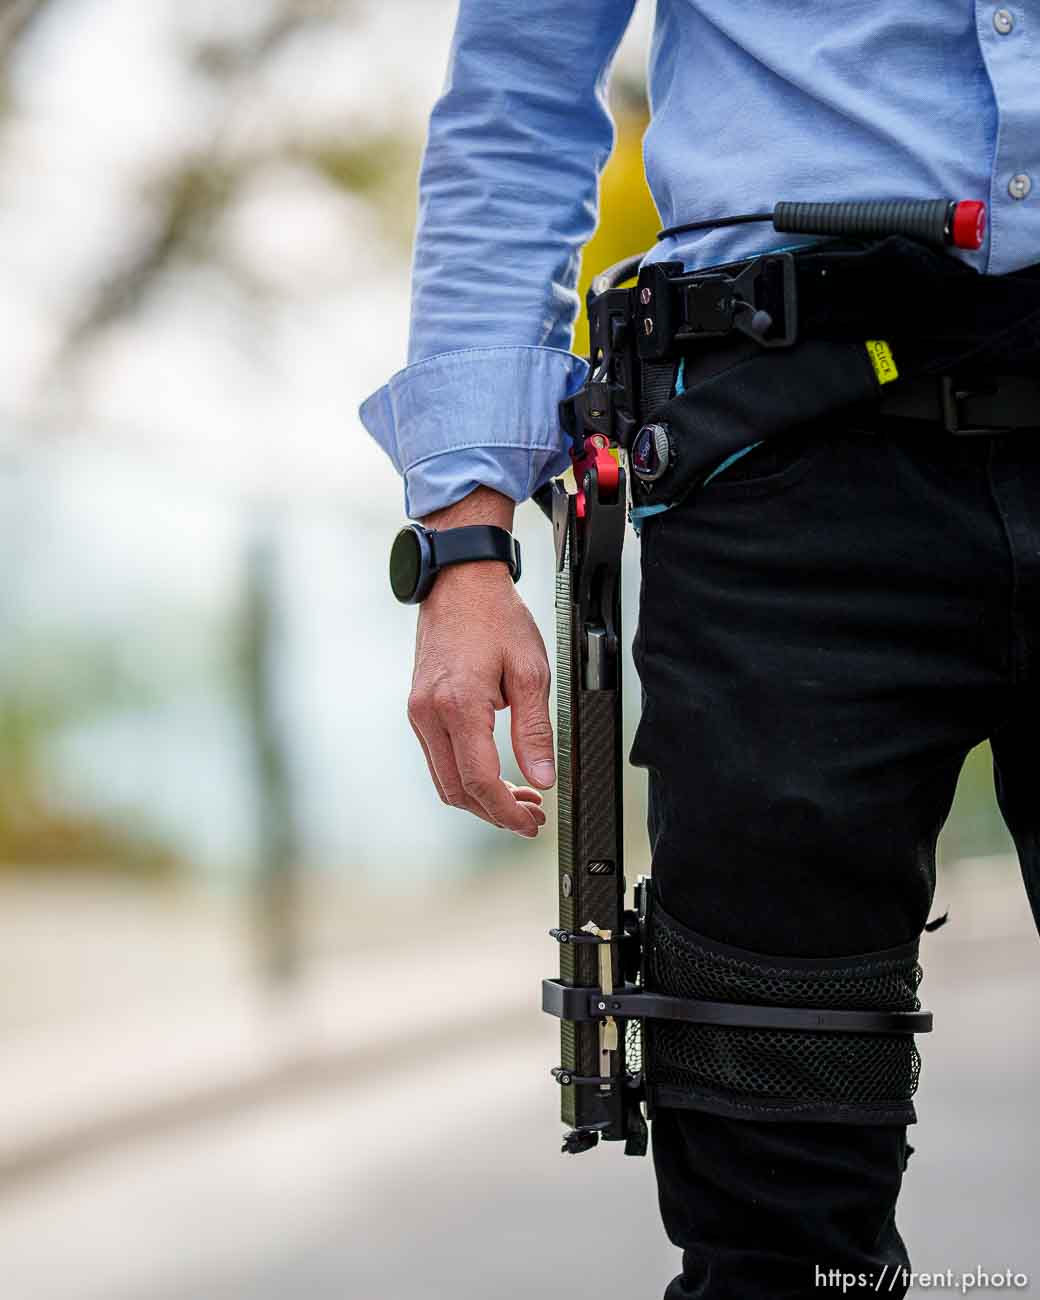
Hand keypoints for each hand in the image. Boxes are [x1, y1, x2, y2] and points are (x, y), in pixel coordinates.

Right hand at [406, 488, 554, 836]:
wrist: (459, 582)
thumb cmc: (496, 618)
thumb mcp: (530, 672)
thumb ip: (534, 731)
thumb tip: (542, 779)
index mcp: (459, 706)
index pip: (479, 781)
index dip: (506, 812)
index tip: (531, 823)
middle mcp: (429, 714)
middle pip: (456, 791)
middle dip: (494, 813)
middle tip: (531, 817)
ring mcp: (418, 712)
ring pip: (444, 780)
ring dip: (479, 798)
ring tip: (520, 798)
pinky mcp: (418, 708)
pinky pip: (438, 758)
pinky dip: (464, 776)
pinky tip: (494, 773)